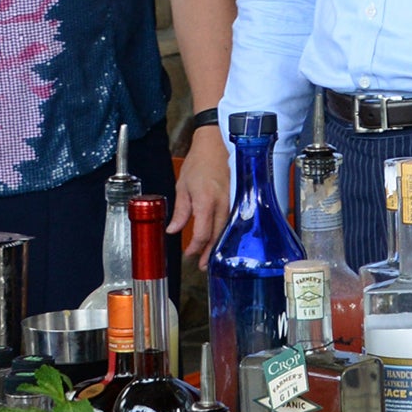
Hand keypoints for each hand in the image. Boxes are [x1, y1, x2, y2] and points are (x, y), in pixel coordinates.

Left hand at [171, 124, 228, 258]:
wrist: (216, 144)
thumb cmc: (200, 162)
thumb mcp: (183, 186)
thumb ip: (180, 211)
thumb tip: (174, 229)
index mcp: (206, 201)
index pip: (202, 233)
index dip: (195, 247)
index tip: (189, 253)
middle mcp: (222, 204)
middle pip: (217, 235)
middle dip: (209, 252)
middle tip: (203, 266)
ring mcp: (233, 201)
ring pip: (227, 230)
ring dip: (219, 244)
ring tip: (212, 256)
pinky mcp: (238, 199)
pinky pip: (232, 220)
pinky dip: (226, 232)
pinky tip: (222, 238)